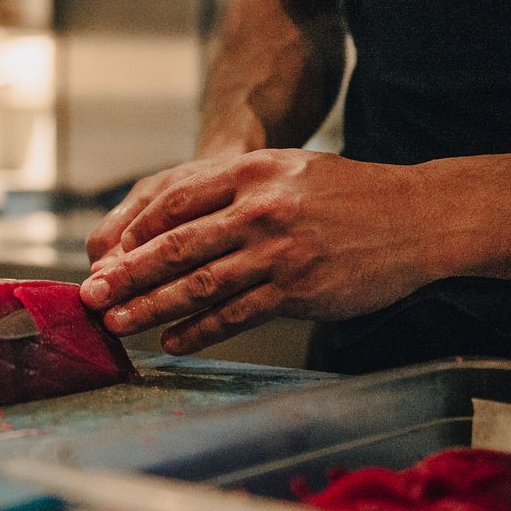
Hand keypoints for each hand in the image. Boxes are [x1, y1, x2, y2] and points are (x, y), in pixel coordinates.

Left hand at [80, 149, 436, 354]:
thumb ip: (230, 189)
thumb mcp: (286, 169)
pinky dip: (200, 332)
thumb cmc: (346, 194)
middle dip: (126, 275)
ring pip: (200, 285)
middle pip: (176, 247)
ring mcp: (280, 252)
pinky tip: (172, 341)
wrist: (419, 217)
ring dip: (152, 308)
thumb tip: (168, 224)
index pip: (173, 202)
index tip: (103, 257)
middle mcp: (260, 210)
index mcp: (251, 173)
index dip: (132, 233)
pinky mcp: (299, 289)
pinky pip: (236, 315)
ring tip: (118, 324)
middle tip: (91, 297)